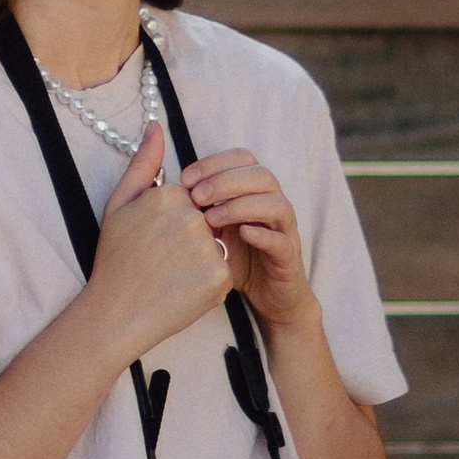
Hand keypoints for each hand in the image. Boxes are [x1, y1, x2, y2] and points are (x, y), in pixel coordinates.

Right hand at [83, 120, 235, 363]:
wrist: (116, 313)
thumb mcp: (119, 205)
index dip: (172, 222)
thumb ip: (143, 163)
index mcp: (170, 195)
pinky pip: (225, 270)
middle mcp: (193, 217)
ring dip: (202, 259)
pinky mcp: (221, 276)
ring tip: (171, 275)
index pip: (191, 198)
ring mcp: (208, 247)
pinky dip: (208, 282)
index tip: (153, 241)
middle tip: (162, 260)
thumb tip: (157, 126)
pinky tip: (183, 290)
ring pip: (218, 244)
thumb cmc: (115, 259)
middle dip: (191, 239)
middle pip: (208, 219)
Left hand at [179, 146, 314, 327]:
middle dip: (226, 181)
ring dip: (242, 205)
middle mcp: (272, 205)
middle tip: (197, 197)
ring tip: (212, 219)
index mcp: (253, 192)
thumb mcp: (208, 229)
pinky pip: (282, 241)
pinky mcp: (288, 259)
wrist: (264, 299)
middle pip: (261, 175)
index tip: (185, 179)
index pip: (242, 159)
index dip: (214, 163)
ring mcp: (283, 231)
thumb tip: (169, 185)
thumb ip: (195, 206)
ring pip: (276, 204)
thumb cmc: (232, 259)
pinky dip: (263, 234)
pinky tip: (241, 234)